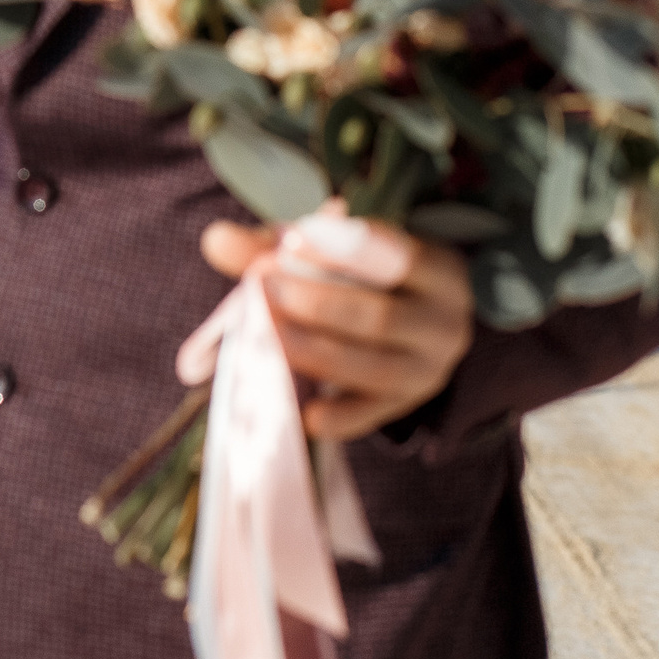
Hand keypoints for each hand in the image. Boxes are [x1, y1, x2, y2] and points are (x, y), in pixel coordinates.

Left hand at [200, 207, 473, 441]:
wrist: (400, 315)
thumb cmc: (354, 272)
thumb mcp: (325, 246)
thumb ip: (271, 242)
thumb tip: (215, 239)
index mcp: (436, 270)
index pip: (401, 257)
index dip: (344, 249)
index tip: (292, 240)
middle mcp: (442, 323)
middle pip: (379, 318)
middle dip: (317, 305)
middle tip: (266, 288)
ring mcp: (428, 370)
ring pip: (372, 368)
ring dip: (315, 353)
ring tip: (269, 335)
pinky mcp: (401, 405)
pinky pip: (369, 416)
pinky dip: (337, 419)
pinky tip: (305, 414)